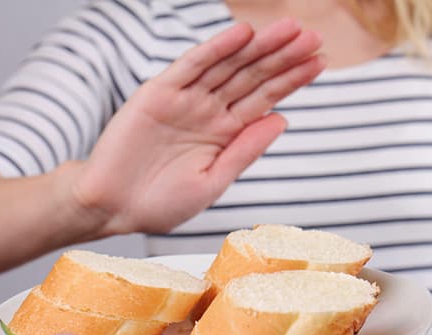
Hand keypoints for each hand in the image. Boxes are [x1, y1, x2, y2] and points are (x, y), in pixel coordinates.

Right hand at [71, 18, 324, 234]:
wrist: (112, 208)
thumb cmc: (160, 203)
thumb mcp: (212, 182)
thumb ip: (245, 150)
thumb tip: (282, 119)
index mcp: (225, 133)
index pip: (265, 99)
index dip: (291, 80)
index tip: (319, 62)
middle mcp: (209, 111)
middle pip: (252, 77)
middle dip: (283, 58)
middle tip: (313, 37)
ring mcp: (185, 100)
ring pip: (229, 66)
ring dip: (258, 47)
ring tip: (289, 30)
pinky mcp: (159, 93)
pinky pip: (192, 66)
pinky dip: (216, 50)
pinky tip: (242, 35)